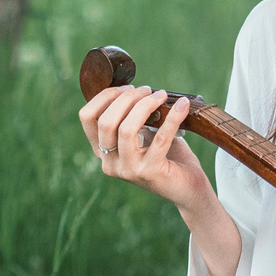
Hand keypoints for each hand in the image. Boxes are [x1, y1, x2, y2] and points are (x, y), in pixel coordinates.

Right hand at [77, 84, 211, 211]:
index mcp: (102, 152)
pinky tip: (183, 105)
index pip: (87, 118)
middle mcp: (110, 164)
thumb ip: (132, 117)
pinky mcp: (150, 172)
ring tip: (160, 95)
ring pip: (127, 129)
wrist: (188, 187)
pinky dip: (173, 117)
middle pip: (106, 122)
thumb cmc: (167, 156)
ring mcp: (128, 170)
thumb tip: (135, 87)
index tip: (127, 87)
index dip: (105, 96)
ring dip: (145, 105)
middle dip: (127, 98)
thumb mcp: (142, 134)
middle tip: (147, 90)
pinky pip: (160, 138)